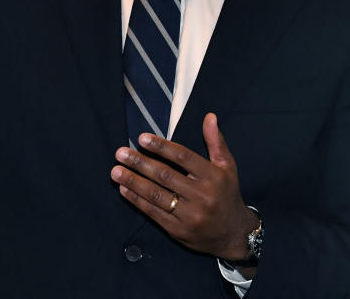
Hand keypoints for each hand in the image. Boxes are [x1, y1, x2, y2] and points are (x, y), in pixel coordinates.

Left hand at [110, 113, 257, 262]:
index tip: (142, 138)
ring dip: (133, 182)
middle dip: (140, 163)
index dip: (161, 147)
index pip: (183, 157)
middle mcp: (202, 196)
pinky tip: (124, 189)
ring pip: (156, 195)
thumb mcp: (227, 167)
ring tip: (116, 171)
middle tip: (121, 153)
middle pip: (165, 175)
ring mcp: (190, 215)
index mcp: (213, 177)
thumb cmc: (226, 194)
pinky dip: (137, 200)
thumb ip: (216, 141)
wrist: (234, 234)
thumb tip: (209, 116)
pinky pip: (154, 213)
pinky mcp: (179, 230)